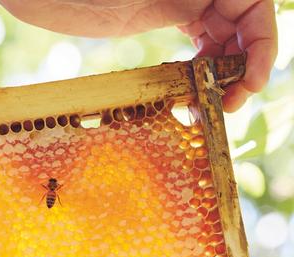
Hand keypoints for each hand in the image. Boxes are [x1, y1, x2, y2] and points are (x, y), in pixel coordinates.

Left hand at [0, 1, 277, 110]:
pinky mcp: (155, 14)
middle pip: (243, 25)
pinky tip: (188, 95)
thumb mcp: (130, 4)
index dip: (262, 45)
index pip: (255, 7)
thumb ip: (182, 5)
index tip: (251, 82)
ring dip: (221, 74)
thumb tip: (235, 10)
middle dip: (243, 67)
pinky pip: (195, 40)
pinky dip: (198, 69)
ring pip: (221, 36)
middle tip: (227, 106)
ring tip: (206, 110)